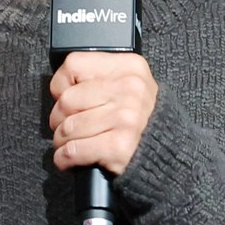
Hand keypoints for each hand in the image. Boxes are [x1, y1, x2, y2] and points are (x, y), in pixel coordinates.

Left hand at [46, 51, 158, 175]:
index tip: (65, 97)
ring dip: (61, 141)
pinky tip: (70, 158)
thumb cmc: (140, 118)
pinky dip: (64, 158)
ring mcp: (126, 118)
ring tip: (71, 143)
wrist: (166, 150)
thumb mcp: (128, 84)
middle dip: (59, 118)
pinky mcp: (119, 145)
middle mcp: (130, 90)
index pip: (73, 65)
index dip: (61, 85)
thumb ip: (98, 78)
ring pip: (67, 128)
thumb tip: (60, 90)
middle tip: (68, 126)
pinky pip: (73, 150)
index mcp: (129, 68)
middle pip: (66, 100)